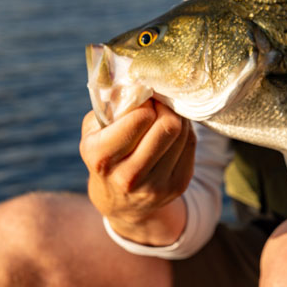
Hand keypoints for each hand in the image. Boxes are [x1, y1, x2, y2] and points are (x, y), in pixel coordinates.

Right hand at [80, 99, 195, 245]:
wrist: (122, 204)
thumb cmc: (106, 155)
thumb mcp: (94, 131)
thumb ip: (110, 106)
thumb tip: (136, 82)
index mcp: (101, 157)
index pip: (140, 119)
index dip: (146, 102)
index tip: (143, 99)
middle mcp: (128, 176)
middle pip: (169, 126)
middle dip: (166, 107)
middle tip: (159, 104)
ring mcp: (156, 185)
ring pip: (184, 133)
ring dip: (177, 117)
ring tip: (165, 116)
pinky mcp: (178, 186)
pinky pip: (192, 144)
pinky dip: (185, 132)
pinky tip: (172, 132)